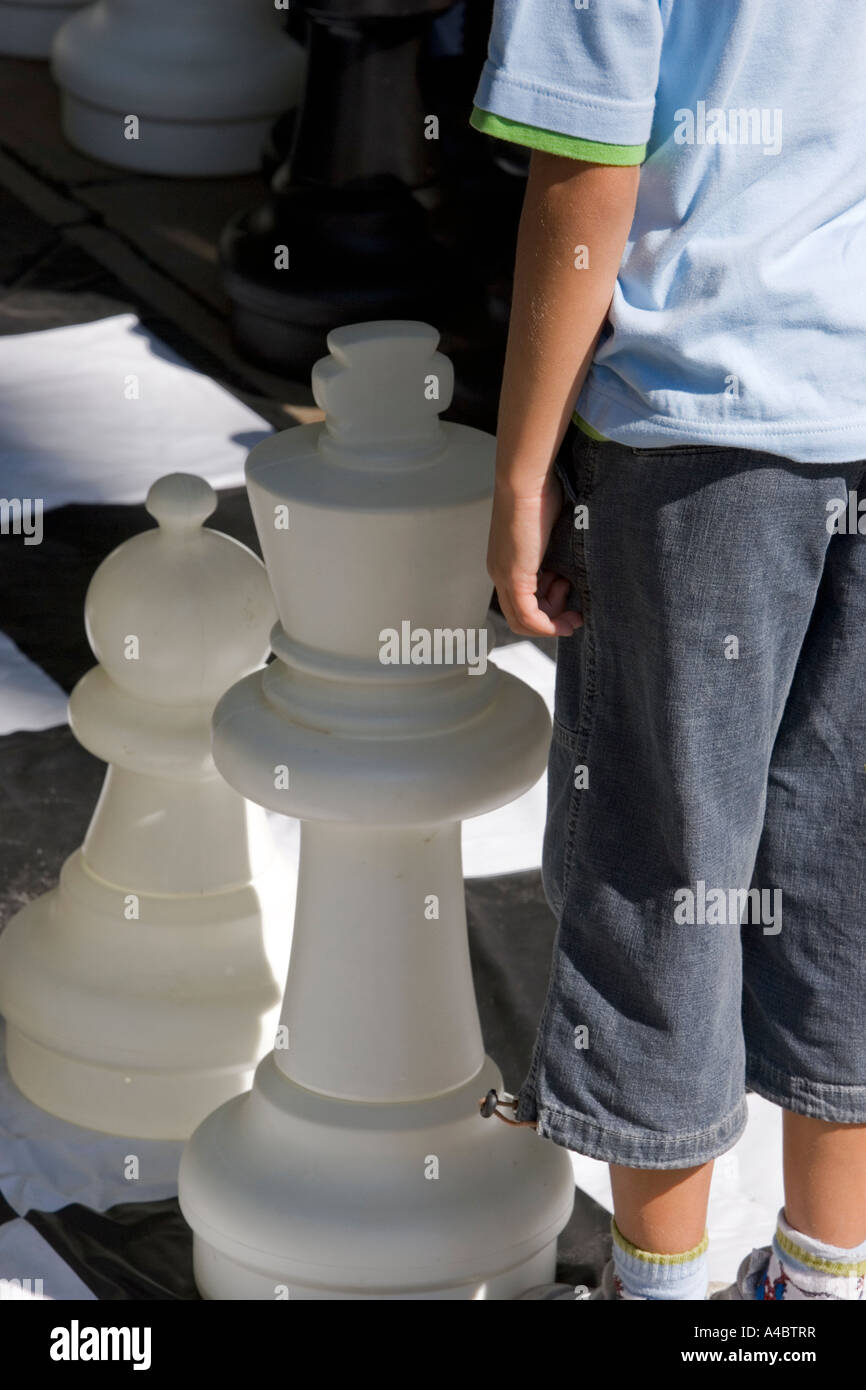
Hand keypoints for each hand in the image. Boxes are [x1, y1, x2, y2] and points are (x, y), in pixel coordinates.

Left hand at [486, 470, 582, 637]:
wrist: (527, 480)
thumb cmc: (541, 493)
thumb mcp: (552, 531)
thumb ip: (557, 553)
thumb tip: (574, 569)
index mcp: (506, 562)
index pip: (521, 603)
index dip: (548, 610)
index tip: (572, 603)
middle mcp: (500, 573)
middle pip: (522, 617)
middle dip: (552, 619)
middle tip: (576, 610)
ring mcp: (504, 577)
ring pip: (524, 621)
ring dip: (553, 622)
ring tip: (574, 604)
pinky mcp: (514, 577)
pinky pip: (528, 616)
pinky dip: (548, 625)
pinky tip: (566, 621)